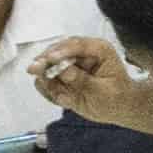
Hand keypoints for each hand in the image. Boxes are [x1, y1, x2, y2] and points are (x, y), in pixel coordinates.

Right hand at [30, 35, 152, 139]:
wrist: (118, 107)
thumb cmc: (117, 97)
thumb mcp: (103, 91)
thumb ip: (83, 80)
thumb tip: (64, 70)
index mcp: (98, 49)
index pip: (76, 45)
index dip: (61, 51)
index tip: (50, 59)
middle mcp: (81, 53)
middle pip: (56, 52)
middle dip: (45, 62)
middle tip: (33, 70)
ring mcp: (69, 63)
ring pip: (48, 66)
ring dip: (47, 80)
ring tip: (61, 97)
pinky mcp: (60, 75)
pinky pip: (47, 81)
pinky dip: (50, 90)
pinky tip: (65, 101)